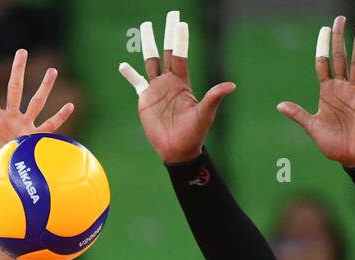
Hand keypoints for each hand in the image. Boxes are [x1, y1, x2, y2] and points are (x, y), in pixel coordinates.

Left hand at [0, 49, 73, 182]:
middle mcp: (10, 119)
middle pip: (16, 89)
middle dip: (19, 70)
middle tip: (23, 51)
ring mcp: (23, 128)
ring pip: (36, 103)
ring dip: (44, 87)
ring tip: (53, 70)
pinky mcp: (34, 141)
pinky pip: (49, 127)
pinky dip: (60, 117)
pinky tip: (70, 105)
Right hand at [119, 12, 233, 163]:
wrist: (178, 150)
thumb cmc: (194, 133)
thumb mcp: (205, 114)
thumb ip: (214, 97)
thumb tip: (231, 86)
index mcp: (182, 82)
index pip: (180, 56)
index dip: (181, 40)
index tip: (181, 23)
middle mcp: (169, 82)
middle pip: (167, 52)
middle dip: (168, 33)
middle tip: (171, 14)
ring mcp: (156, 89)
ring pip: (150, 61)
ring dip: (148, 45)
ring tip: (145, 27)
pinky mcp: (145, 100)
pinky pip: (136, 83)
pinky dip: (129, 74)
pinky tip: (123, 65)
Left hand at [275, 16, 354, 166]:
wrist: (350, 158)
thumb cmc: (333, 143)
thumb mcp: (312, 127)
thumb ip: (298, 115)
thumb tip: (280, 105)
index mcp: (327, 92)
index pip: (323, 64)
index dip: (322, 48)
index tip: (324, 29)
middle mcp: (342, 88)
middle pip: (340, 58)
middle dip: (339, 39)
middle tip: (339, 19)